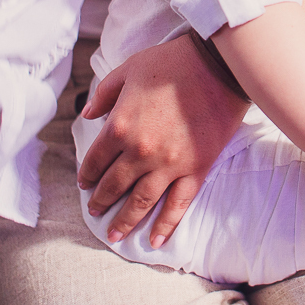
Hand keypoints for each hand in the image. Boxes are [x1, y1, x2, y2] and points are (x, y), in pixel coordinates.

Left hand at [78, 34, 250, 246]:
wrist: (219, 66)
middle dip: (102, 200)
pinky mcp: (197, 169)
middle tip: (95, 210)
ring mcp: (170, 164)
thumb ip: (104, 95)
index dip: (88, 174)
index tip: (84, 183)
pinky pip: (178, 204)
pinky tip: (156, 240)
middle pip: (115, 185)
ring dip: (126, 221)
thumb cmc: (172, 63)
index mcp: (120, 126)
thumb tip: (87, 114)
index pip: (96, 160)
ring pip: (142, 202)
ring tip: (115, 235)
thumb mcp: (128, 70)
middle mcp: (141, 152)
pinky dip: (166, 224)